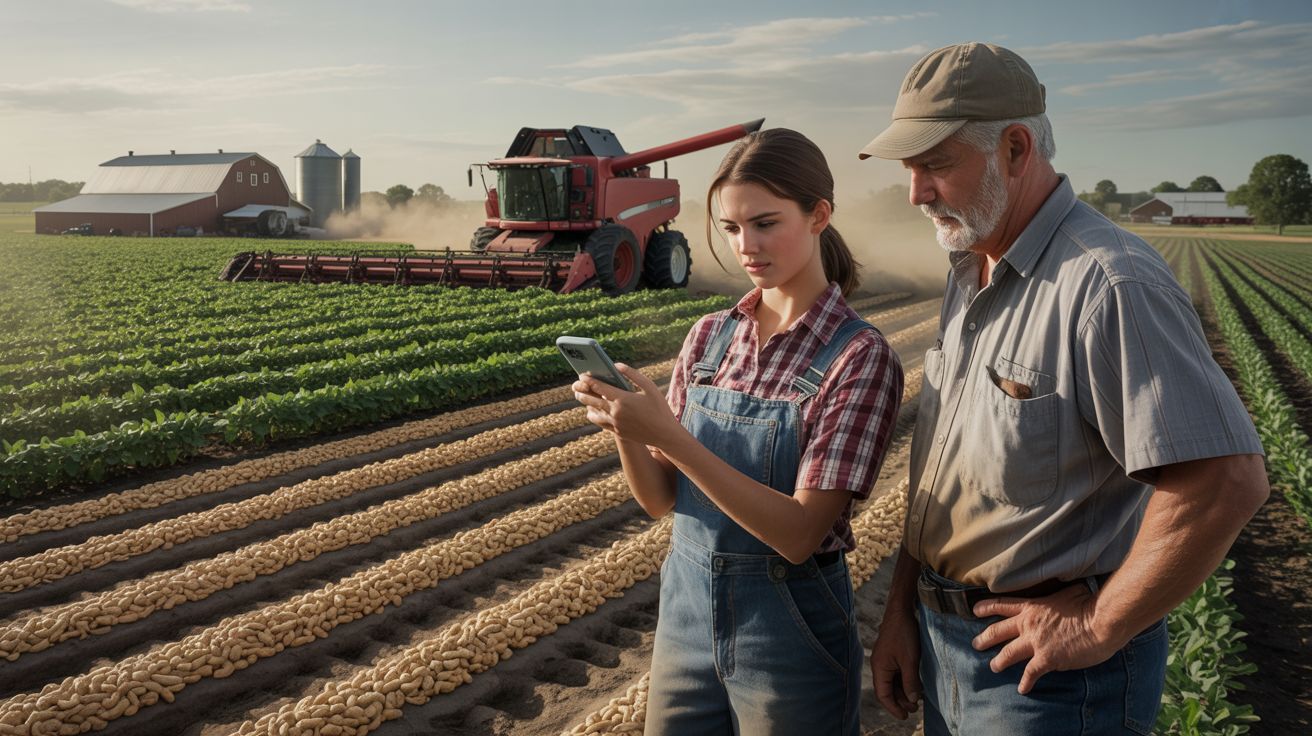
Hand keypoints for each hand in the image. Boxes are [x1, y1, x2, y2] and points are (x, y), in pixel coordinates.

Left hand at [572, 364, 679, 446]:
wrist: (664, 434)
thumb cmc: (660, 408)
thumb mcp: (649, 387)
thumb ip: (632, 374)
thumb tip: (616, 365)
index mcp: (623, 399)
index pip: (599, 387)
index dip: (589, 380)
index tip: (582, 375)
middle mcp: (616, 412)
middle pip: (592, 400)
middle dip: (582, 391)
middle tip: (576, 386)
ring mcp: (615, 423)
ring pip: (593, 412)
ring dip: (586, 404)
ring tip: (581, 397)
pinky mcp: (617, 432)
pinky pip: (600, 423)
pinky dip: (594, 415)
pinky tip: (592, 411)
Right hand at [870, 607, 921, 719]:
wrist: (902, 610)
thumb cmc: (904, 634)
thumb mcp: (910, 660)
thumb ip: (910, 682)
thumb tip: (913, 700)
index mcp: (879, 668)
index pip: (883, 694)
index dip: (893, 707)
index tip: (905, 717)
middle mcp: (880, 665)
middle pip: (887, 689)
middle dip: (900, 700)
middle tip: (915, 709)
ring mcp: (885, 659)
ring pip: (892, 682)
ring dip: (903, 691)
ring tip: (917, 699)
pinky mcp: (892, 654)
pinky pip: (896, 673)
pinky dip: (904, 681)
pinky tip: (915, 684)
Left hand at [971, 584, 1120, 693]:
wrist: (1101, 621)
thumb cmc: (1089, 604)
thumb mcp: (1067, 592)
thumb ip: (1056, 596)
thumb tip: (1062, 593)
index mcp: (1032, 606)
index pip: (1002, 605)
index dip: (985, 607)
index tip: (974, 611)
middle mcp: (1028, 623)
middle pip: (997, 631)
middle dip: (984, 638)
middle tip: (975, 644)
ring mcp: (1035, 642)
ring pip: (1007, 653)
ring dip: (998, 662)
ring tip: (993, 667)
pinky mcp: (1046, 659)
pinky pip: (1030, 673)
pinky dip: (1025, 682)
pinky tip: (1022, 689)